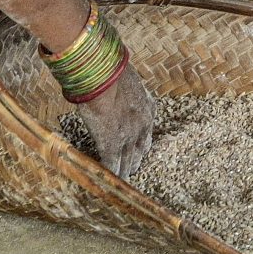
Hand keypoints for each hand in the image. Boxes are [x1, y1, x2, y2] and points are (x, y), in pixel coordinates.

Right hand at [77, 59, 155, 179]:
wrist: (104, 75)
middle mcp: (142, 126)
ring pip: (127, 162)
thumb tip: (116, 83)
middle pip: (140, 151)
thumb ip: (125, 88)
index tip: (137, 151)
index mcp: (148, 110)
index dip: (140, 144)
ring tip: (120, 182)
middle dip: (134, 161)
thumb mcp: (127, 80)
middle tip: (130, 171)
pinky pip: (112, 165)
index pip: (147, 134)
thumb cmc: (111, 71)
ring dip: (123, 172)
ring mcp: (128, 137)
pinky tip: (105, 180)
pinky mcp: (111, 144)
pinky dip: (109, 173)